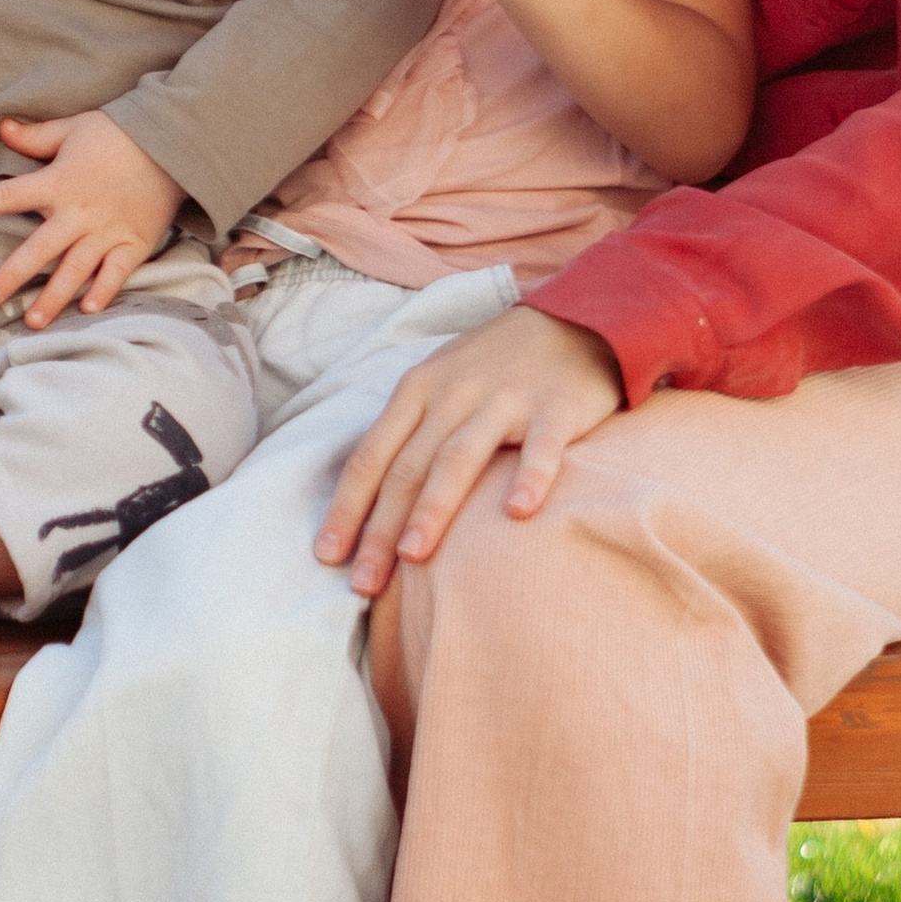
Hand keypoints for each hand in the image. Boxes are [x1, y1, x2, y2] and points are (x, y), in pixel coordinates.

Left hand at [0, 112, 185, 328]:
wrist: (173, 145)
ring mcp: (107, 232)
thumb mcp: (74, 128)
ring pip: (74, 272)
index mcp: (58, 183)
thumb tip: (2, 129)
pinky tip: (88, 310)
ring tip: (32, 321)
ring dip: (53, 298)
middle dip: (12, 275)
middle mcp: (78, 213)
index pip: (8, 195)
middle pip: (38, 250)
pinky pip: (116, 274)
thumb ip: (37, 136)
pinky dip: (103, 292)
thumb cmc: (120, 134)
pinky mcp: (134, 243)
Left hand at [316, 305, 621, 593]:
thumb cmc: (494, 365)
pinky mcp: (557, 407)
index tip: (327, 556)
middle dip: (380, 528)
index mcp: (417, 390)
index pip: (371, 456)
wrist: (573, 318)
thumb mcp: (439, 382)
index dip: (347, 507)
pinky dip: (529, 477)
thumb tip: (366, 502)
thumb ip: (408, 433)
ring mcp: (506, 399)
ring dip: (434, 507)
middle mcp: (454, 393)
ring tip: (413, 556)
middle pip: (408, 468)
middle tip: (363, 582)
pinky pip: (541, 447)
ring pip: (460, 457)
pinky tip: (518, 513)